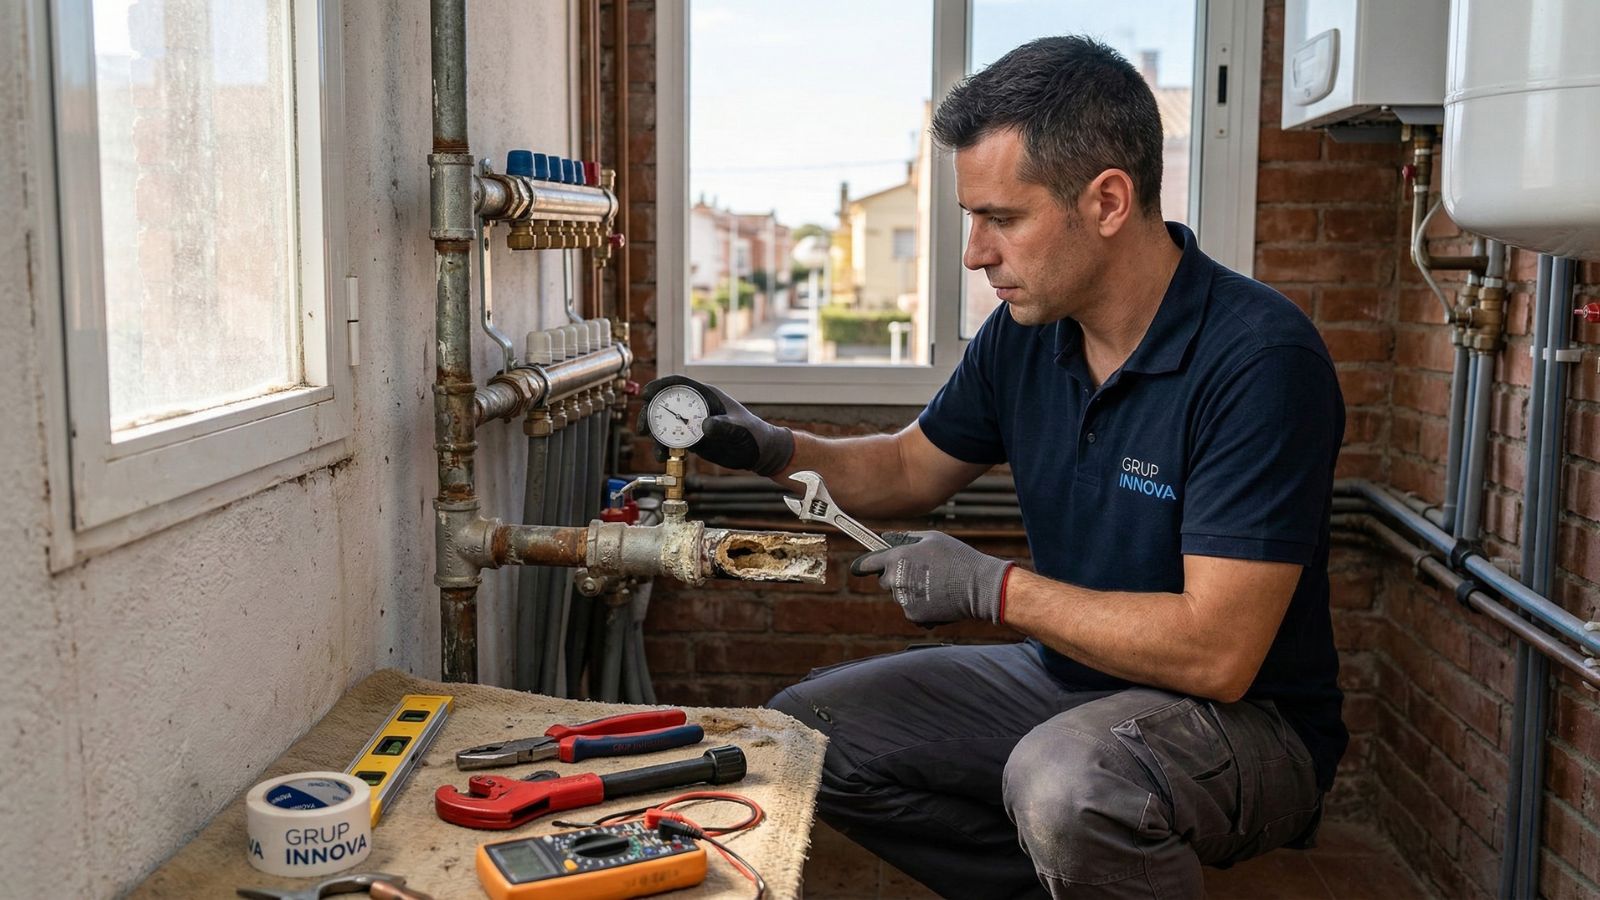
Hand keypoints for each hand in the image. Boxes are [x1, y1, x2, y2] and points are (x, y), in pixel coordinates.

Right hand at [637, 375, 794, 475]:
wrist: (759, 453)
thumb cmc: (753, 434)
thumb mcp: (740, 429)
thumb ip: (724, 426)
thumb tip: (704, 426)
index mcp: (707, 396)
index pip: (679, 384)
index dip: (660, 386)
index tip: (646, 394)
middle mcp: (696, 407)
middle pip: (665, 404)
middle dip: (650, 414)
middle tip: (643, 429)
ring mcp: (693, 423)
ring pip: (666, 425)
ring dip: (656, 436)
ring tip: (658, 452)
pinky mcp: (692, 439)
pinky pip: (673, 441)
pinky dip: (664, 448)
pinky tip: (663, 457)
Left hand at [850, 531, 1013, 625]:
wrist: (978, 586)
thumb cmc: (956, 557)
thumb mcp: (931, 538)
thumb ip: (904, 539)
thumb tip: (885, 538)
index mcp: (897, 557)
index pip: (867, 563)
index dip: (862, 566)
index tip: (858, 568)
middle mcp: (895, 580)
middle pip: (884, 580)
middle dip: (895, 577)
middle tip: (917, 572)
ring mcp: (904, 600)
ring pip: (899, 596)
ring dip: (910, 591)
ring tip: (935, 584)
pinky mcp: (914, 616)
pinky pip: (911, 610)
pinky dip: (920, 606)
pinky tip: (937, 598)